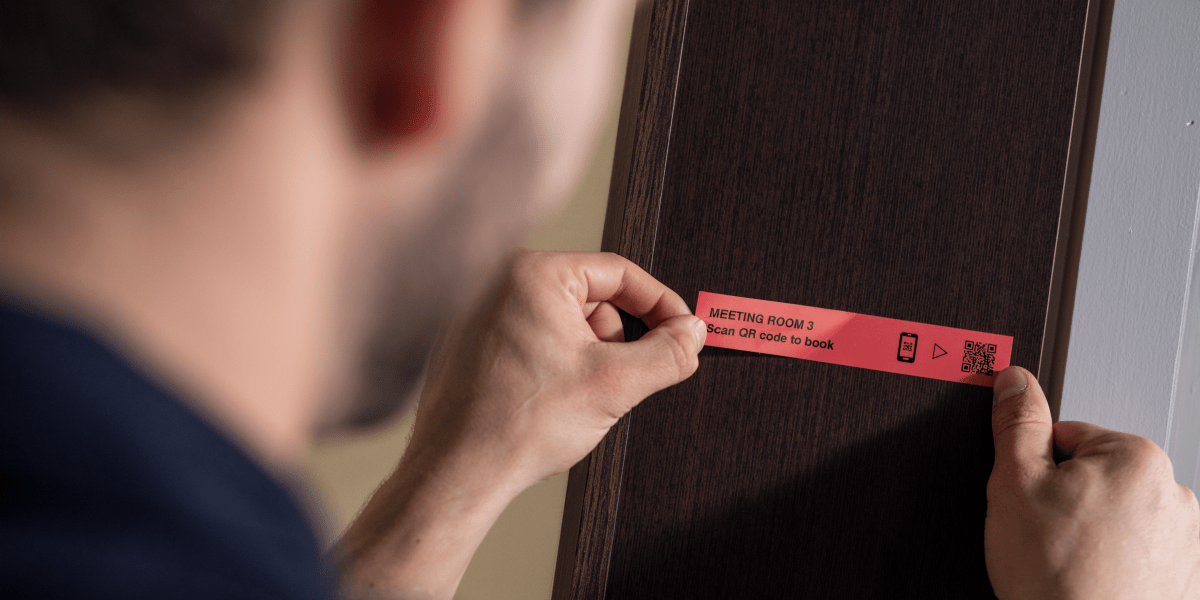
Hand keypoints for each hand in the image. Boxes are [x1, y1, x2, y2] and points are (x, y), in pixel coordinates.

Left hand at [337, 250, 704, 598]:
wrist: (458, 473)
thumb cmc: (519, 425)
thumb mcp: (615, 385)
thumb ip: (667, 353)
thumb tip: (693, 333)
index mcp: (533, 274)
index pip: (620, 272)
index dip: (661, 304)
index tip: (683, 332)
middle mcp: (500, 283)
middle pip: (593, 299)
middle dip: (618, 341)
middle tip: (623, 380)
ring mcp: (482, 315)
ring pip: (566, 325)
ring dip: (588, 359)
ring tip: (578, 399)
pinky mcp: (473, 346)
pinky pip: (534, 342)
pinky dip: (557, 368)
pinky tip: (551, 403)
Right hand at [985, 366, 1199, 598]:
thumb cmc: (1056, 577)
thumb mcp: (1014, 483)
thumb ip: (1016, 423)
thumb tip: (1015, 381)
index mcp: (1137, 458)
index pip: (1069, 436)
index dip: (1037, 468)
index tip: (1032, 501)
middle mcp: (1175, 494)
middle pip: (1096, 477)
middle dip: (1066, 501)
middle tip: (1045, 535)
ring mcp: (1185, 541)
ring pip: (1116, 518)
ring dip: (1091, 533)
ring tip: (1067, 563)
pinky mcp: (1184, 579)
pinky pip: (1137, 555)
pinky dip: (1112, 564)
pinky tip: (1089, 581)